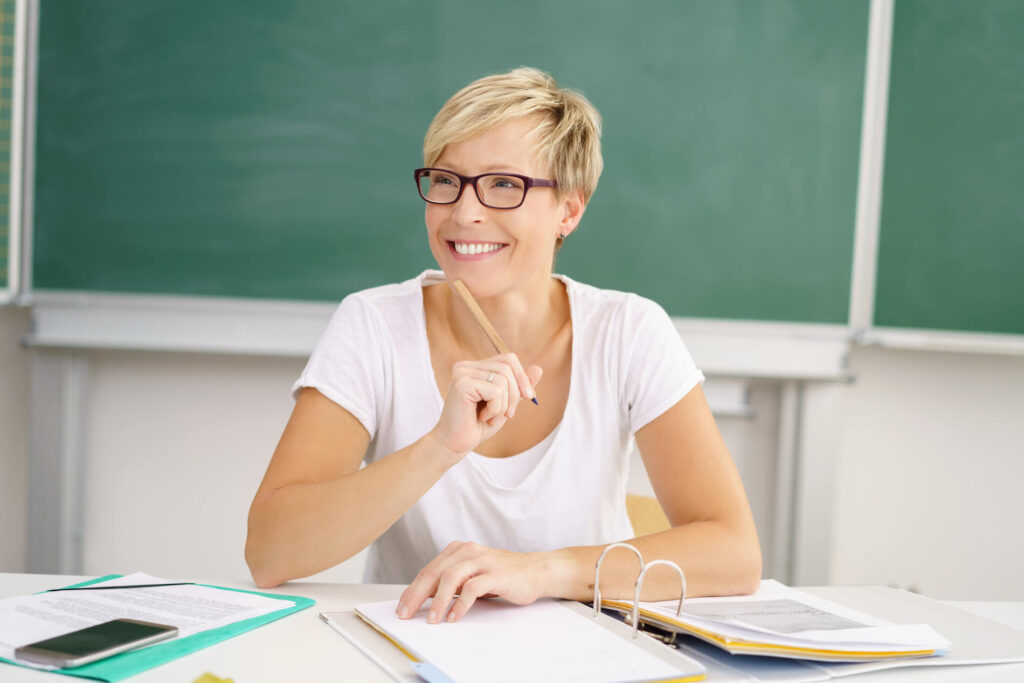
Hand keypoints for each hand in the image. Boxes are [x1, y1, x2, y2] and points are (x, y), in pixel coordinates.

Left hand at [396, 541, 551, 622]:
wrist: (535, 571)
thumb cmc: (501, 575)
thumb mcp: (472, 575)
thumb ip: (451, 582)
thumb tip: (424, 599)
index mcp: (458, 550)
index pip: (428, 570)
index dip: (412, 589)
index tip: (402, 607)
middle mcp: (468, 551)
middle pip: (434, 572)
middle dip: (417, 595)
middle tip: (407, 614)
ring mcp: (482, 560)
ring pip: (451, 577)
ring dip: (438, 600)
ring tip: (432, 619)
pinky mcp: (495, 573)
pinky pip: (472, 587)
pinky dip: (460, 604)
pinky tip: (454, 616)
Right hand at [430, 353, 542, 458]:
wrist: (455, 445)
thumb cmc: (478, 425)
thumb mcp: (505, 403)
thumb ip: (519, 386)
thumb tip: (538, 368)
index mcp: (475, 367)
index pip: (508, 359)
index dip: (522, 377)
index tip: (528, 397)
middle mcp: (466, 366)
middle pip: (508, 366)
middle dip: (516, 393)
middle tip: (508, 414)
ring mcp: (462, 373)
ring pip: (503, 380)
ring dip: (504, 405)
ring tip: (491, 417)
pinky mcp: (462, 384)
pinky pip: (495, 392)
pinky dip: (496, 409)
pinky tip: (482, 418)